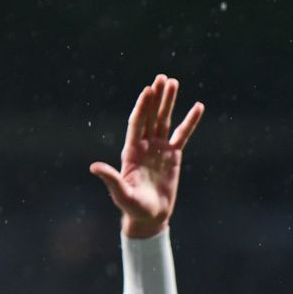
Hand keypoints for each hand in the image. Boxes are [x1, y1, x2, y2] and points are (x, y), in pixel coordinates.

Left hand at [90, 75, 205, 238]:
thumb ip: (111, 179)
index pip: (137, 123)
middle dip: (156, 97)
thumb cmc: (133, 206)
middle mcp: (145, 145)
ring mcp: (159, 148)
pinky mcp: (173, 155)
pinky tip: (198, 107)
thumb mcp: (121, 193)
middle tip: (162, 78)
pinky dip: (190, 121)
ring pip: (165, 120)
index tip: (148, 90)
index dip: (142, 107)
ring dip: (169, 102)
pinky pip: (183, 134)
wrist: (150, 216)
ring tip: (173, 82)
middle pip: (151, 116)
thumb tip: (94, 167)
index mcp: (131, 150)